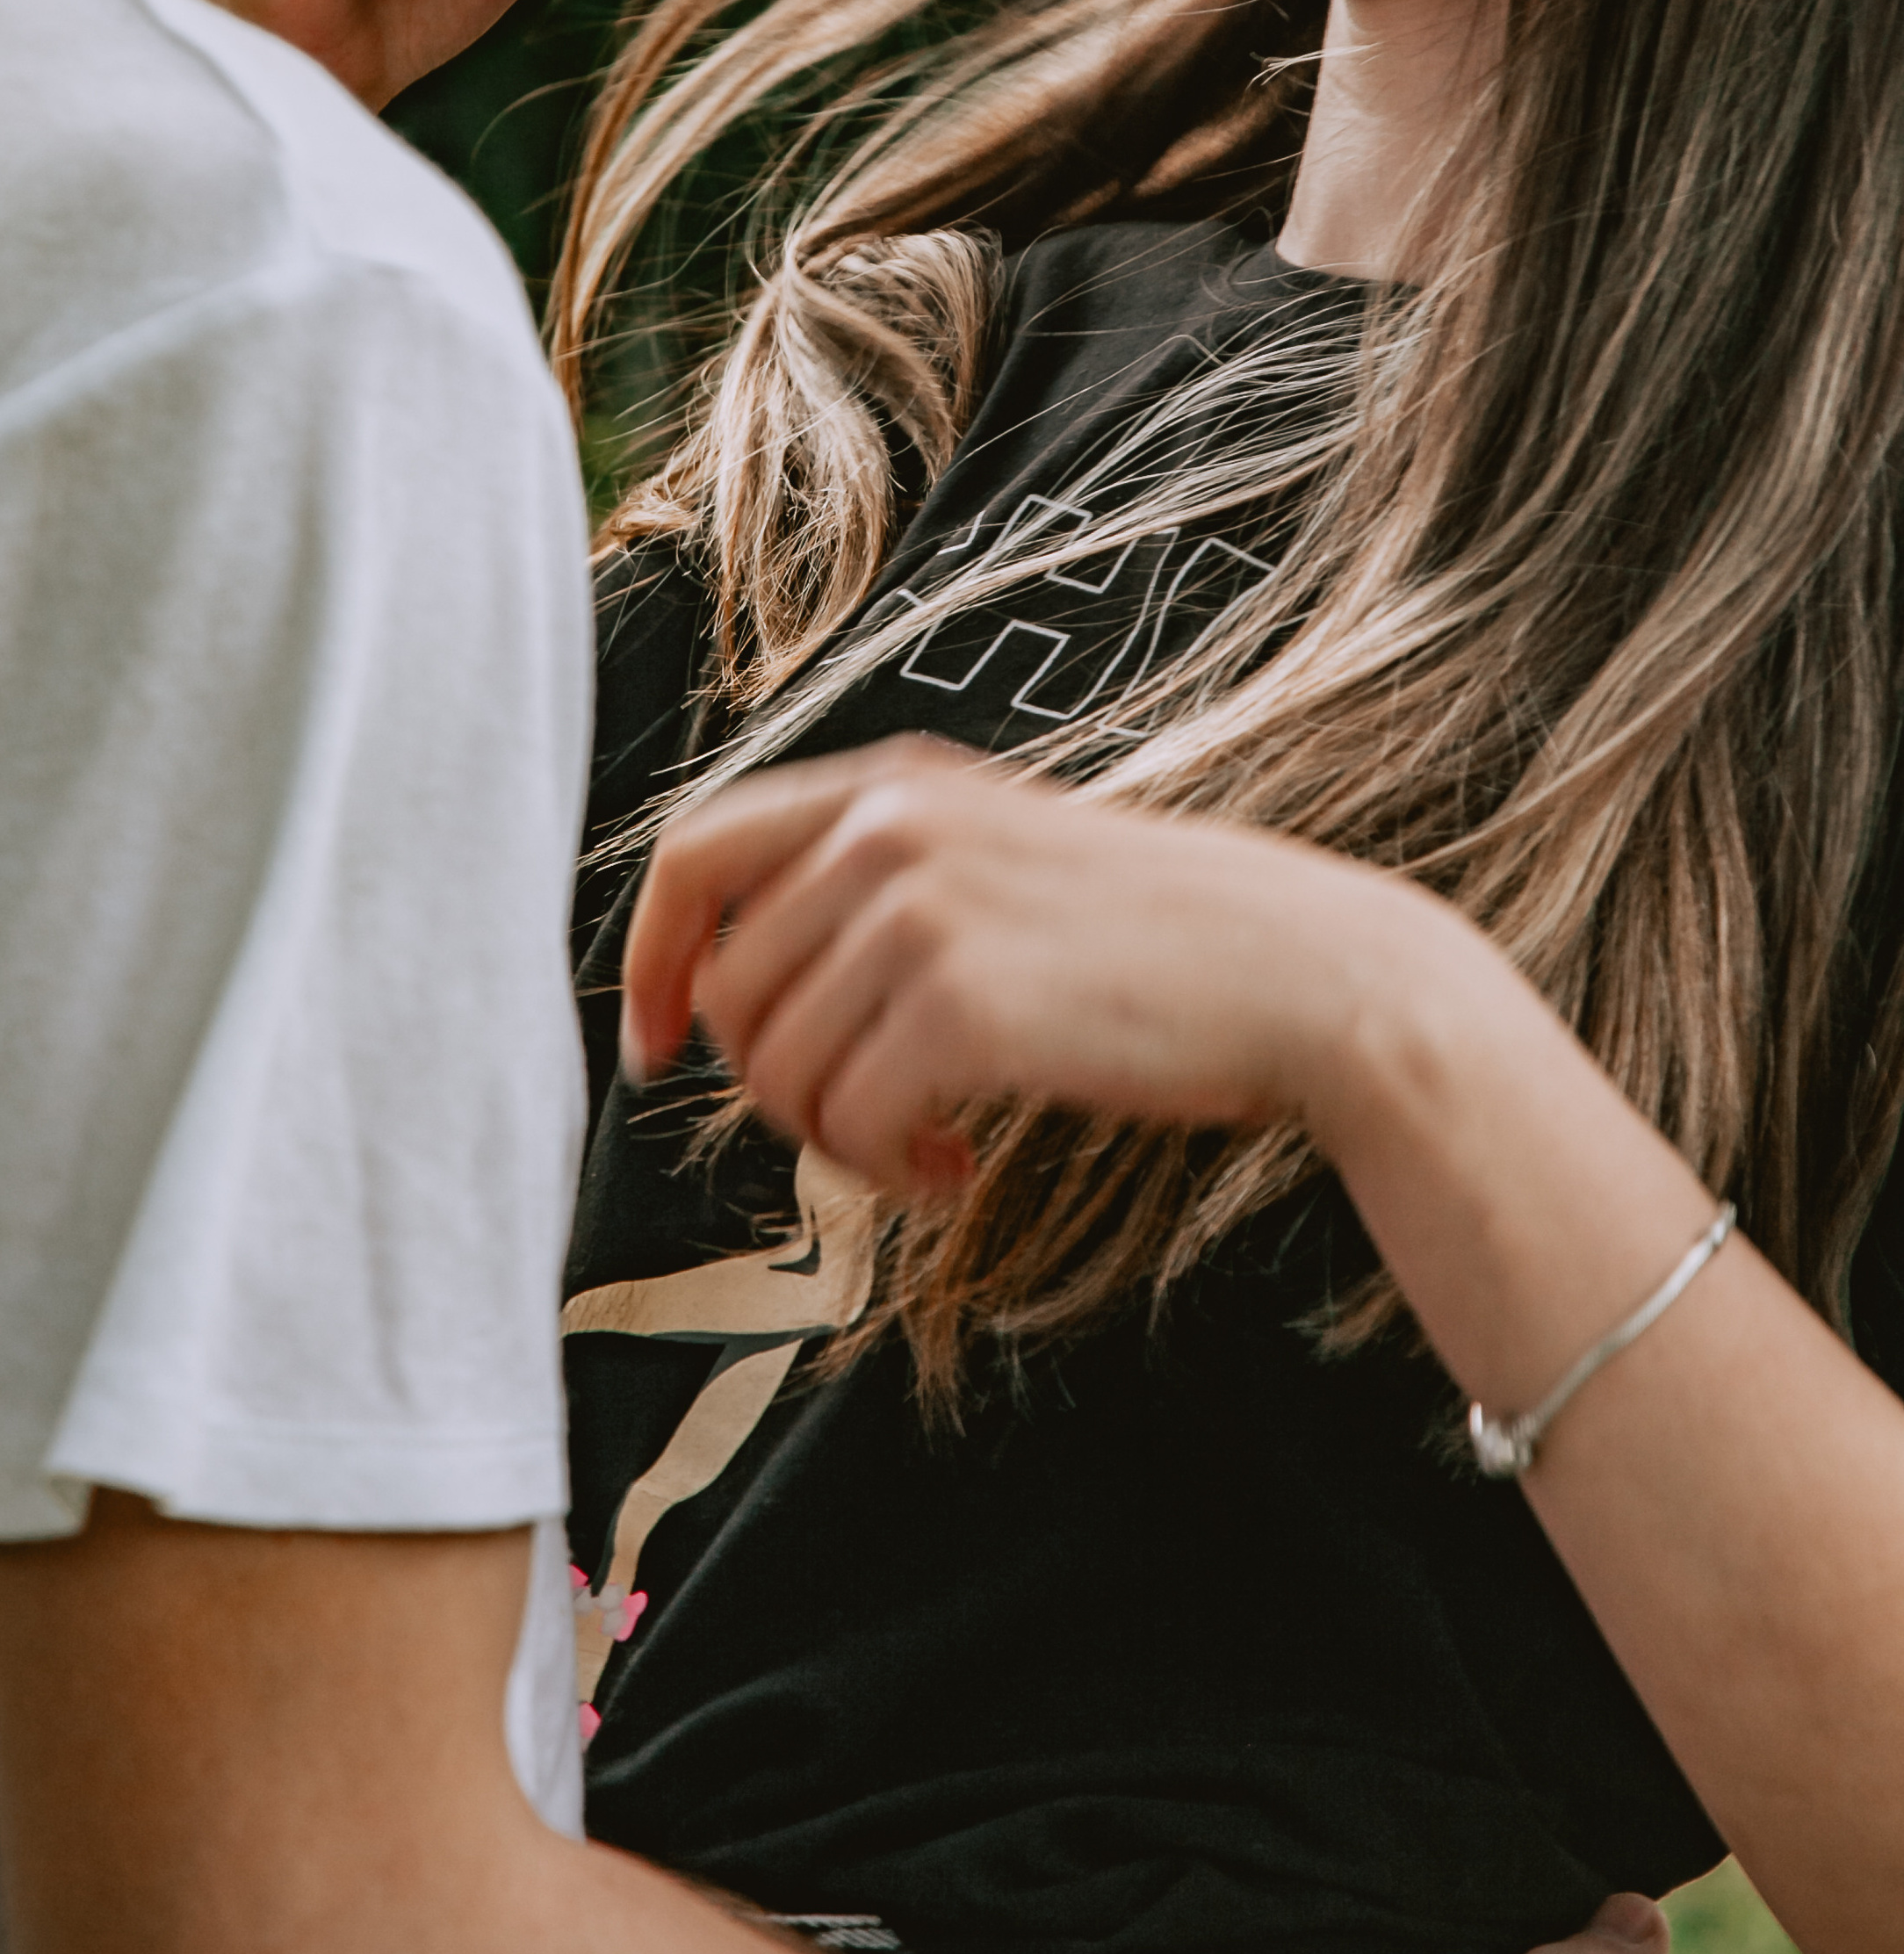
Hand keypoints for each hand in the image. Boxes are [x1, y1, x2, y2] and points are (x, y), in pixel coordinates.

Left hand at [622, 740, 1497, 1195]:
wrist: (1302, 973)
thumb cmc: (1160, 939)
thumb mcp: (1000, 856)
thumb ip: (876, 884)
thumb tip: (737, 985)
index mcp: (892, 782)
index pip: (695, 851)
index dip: (651, 957)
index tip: (655, 1044)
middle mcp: (890, 827)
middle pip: (730, 989)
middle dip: (775, 1085)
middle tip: (862, 1124)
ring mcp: (922, 908)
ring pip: (780, 1068)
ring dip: (840, 1140)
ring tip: (927, 1147)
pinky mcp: (962, 1001)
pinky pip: (851, 1121)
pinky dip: (889, 1171)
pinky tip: (958, 1169)